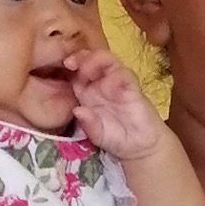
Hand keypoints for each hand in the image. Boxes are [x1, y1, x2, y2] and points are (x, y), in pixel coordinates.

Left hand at [64, 49, 165, 163]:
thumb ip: (88, 124)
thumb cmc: (116, 139)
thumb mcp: (97, 135)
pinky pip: (126, 75)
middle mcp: (101, 84)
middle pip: (91, 60)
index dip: (70, 66)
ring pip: (108, 61)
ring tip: (86, 69)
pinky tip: (110, 82)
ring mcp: (117, 84)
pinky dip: (117, 75)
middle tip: (71, 63)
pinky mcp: (133, 89)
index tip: (64, 66)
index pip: (76, 72)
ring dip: (96, 59)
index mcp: (87, 92)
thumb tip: (77, 110)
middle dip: (81, 57)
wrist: (140, 147)